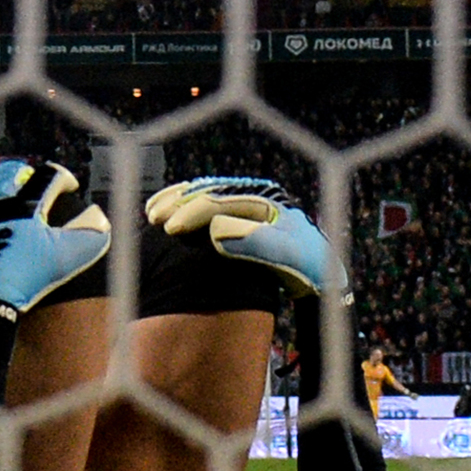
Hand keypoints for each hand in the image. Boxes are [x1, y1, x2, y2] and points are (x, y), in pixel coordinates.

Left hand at [0, 159, 110, 311]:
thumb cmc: (24, 277)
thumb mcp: (64, 260)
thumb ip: (89, 239)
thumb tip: (101, 224)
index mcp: (24, 201)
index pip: (48, 176)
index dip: (63, 179)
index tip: (70, 186)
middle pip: (10, 171)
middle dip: (26, 174)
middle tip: (33, 182)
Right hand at [146, 176, 343, 298]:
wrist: (319, 278)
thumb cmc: (307, 269)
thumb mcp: (288, 257)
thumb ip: (255, 243)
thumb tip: (215, 230)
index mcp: (265, 198)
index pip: (221, 199)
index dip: (193, 211)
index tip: (171, 229)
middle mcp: (253, 193)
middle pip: (208, 192)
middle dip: (179, 204)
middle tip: (154, 220)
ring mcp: (245, 203)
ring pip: (203, 194)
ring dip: (176, 202)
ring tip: (151, 215)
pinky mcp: (237, 216)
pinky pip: (204, 205)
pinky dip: (182, 207)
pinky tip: (162, 213)